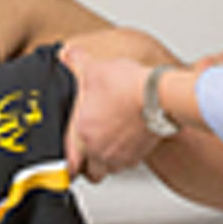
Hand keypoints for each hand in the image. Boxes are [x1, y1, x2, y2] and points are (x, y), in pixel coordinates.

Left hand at [59, 44, 160, 181]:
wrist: (156, 96)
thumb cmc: (126, 86)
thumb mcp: (96, 68)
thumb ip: (77, 61)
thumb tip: (66, 52)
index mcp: (82, 132)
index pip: (69, 159)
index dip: (70, 157)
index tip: (73, 150)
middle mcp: (98, 149)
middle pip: (90, 171)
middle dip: (90, 162)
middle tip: (93, 147)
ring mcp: (119, 156)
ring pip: (109, 170)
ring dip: (108, 160)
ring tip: (112, 143)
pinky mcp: (138, 156)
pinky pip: (128, 164)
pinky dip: (127, 155)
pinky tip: (129, 139)